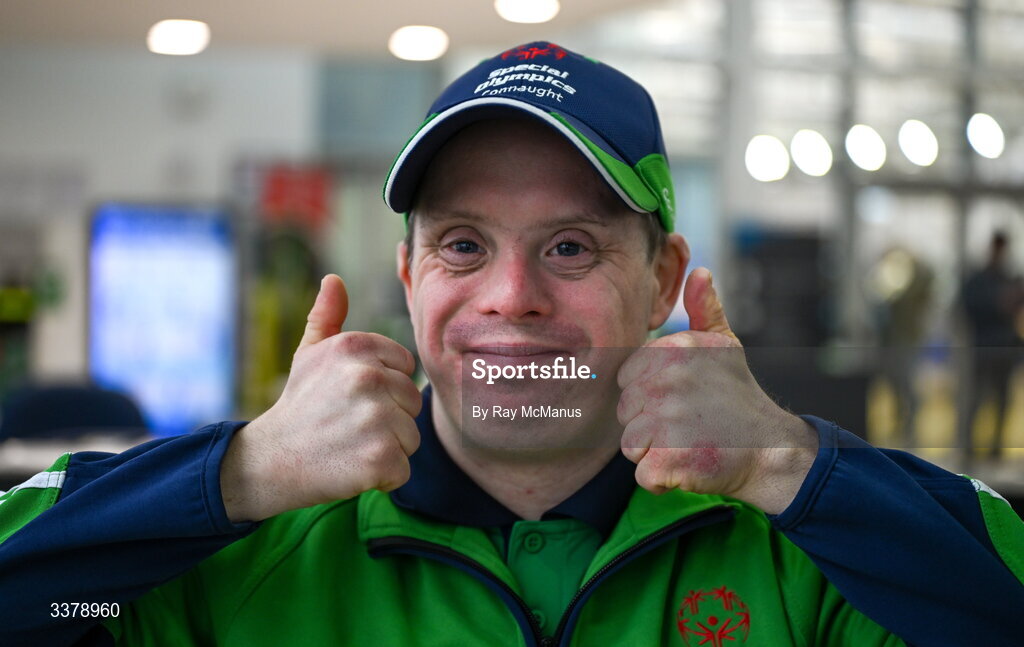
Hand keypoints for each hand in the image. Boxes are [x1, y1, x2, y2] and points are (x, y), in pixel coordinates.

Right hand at [221, 274, 421, 522]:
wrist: (269, 460)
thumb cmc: (298, 406)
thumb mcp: (308, 355)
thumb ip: (327, 317)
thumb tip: (334, 280)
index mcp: (356, 347)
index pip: (406, 368)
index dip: (383, 389)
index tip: (350, 399)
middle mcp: (368, 376)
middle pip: (411, 402)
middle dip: (387, 420)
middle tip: (347, 427)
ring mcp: (375, 418)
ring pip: (410, 437)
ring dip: (386, 449)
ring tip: (348, 446)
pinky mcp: (380, 457)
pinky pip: (403, 468)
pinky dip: (382, 477)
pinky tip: (350, 468)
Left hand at [616, 268, 816, 514]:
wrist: (772, 449)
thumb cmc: (738, 397)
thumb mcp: (724, 345)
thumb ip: (704, 309)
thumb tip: (699, 271)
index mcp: (671, 350)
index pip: (627, 380)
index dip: (649, 395)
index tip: (682, 400)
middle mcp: (666, 381)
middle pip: (625, 412)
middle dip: (650, 425)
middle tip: (690, 424)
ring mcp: (667, 421)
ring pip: (630, 444)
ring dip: (655, 453)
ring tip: (690, 443)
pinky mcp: (670, 460)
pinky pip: (642, 474)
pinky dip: (661, 479)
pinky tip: (688, 466)